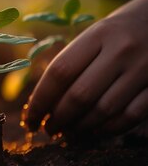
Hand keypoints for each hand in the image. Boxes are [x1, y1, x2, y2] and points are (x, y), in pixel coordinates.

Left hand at [25, 0, 147, 136]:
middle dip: (57, 119)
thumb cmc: (119, 32)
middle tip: (47, 130)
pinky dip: (108, 129)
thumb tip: (41, 104)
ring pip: (104, 110)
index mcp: (98, 34)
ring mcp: (144, 68)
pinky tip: (94, 132)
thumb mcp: (95, 35)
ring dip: (80, 128)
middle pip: (80, 95)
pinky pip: (131, 116)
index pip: (59, 72)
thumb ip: (72, 63)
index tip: (29, 118)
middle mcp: (122, 50)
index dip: (40, 100)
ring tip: (67, 134)